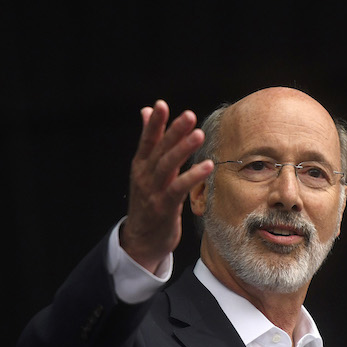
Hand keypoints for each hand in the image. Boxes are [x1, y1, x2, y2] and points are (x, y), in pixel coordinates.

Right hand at [120, 100, 213, 273]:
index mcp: (141, 165)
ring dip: (183, 150)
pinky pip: (177, 189)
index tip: (161, 105)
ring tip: (198, 134)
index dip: (153, 123)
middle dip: (173, 132)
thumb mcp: (146, 170)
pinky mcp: (163, 208)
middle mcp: (144, 176)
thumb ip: (150, 141)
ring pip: (167, 167)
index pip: (147, 140)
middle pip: (159, 150)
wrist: (140, 241)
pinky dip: (191, 177)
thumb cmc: (148, 202)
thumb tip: (145, 111)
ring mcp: (152, 192)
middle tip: (188, 115)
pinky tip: (206, 166)